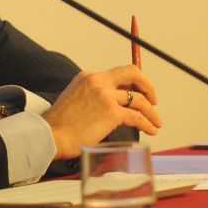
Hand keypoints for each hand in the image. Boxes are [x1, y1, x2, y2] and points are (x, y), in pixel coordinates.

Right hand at [43, 64, 162, 160]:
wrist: (51, 134)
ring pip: (138, 99)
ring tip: (156, 122)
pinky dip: (147, 123)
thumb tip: (111, 105)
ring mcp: (105, 95)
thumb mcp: (75, 98)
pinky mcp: (112, 112)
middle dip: (147, 86)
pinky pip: (137, 116)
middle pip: (132, 73)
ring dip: (151, 111)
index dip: (132, 83)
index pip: (117, 74)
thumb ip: (92, 96)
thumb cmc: (61, 124)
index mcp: (88, 77)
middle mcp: (98, 81)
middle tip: (153, 98)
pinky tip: (150, 129)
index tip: (139, 92)